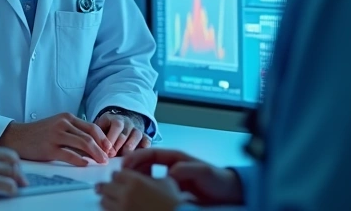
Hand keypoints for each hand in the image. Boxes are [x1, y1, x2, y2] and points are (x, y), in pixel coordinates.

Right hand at [0, 113, 111, 165]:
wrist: (17, 137)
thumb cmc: (38, 133)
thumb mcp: (57, 126)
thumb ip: (73, 132)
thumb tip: (92, 146)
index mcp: (67, 117)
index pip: (92, 127)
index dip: (103, 138)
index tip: (110, 148)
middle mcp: (63, 124)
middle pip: (89, 136)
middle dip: (102, 148)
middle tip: (108, 158)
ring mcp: (56, 135)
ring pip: (82, 144)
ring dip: (95, 154)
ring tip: (100, 162)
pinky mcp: (49, 148)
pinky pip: (69, 154)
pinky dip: (80, 160)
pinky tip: (85, 164)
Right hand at [0, 143, 27, 204]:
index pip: (2, 151)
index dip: (11, 162)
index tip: (15, 169)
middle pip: (12, 159)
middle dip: (18, 170)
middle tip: (22, 180)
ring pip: (13, 172)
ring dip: (16, 181)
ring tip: (16, 188)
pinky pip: (10, 185)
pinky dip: (12, 190)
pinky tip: (9, 193)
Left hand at [94, 169, 180, 210]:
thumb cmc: (174, 202)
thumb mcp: (166, 182)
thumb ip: (150, 174)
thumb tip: (142, 174)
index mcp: (135, 181)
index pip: (117, 173)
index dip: (120, 176)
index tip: (121, 178)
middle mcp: (125, 194)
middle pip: (105, 186)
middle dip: (109, 186)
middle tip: (110, 188)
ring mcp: (121, 209)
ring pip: (103, 201)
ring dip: (107, 198)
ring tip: (111, 199)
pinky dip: (110, 209)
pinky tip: (117, 208)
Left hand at [95, 112, 150, 156]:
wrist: (118, 126)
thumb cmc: (104, 132)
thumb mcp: (98, 130)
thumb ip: (97, 137)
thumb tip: (94, 149)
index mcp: (115, 118)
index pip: (116, 125)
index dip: (111, 138)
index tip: (105, 150)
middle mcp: (127, 122)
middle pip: (125, 133)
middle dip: (118, 145)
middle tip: (111, 155)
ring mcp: (136, 129)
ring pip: (137, 135)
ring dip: (130, 146)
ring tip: (124, 155)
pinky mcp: (144, 137)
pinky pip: (147, 140)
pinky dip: (144, 147)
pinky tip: (139, 155)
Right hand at [121, 148, 243, 205]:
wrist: (230, 193)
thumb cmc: (218, 180)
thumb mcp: (203, 172)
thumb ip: (187, 169)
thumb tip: (170, 172)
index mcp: (176, 158)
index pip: (151, 153)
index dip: (137, 156)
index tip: (125, 163)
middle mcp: (172, 166)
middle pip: (146, 163)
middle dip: (132, 167)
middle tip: (121, 176)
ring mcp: (171, 178)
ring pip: (148, 175)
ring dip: (137, 178)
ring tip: (127, 185)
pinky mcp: (173, 190)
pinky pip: (155, 188)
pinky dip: (146, 189)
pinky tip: (141, 196)